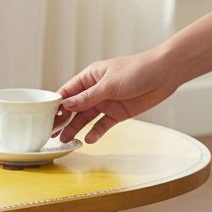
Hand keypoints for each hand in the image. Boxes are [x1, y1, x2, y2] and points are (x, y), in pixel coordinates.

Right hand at [54, 49, 180, 142]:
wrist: (166, 73)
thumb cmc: (138, 70)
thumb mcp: (108, 85)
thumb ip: (87, 98)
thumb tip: (66, 106)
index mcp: (90, 77)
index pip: (67, 92)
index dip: (56, 105)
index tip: (45, 117)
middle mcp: (95, 91)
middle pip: (74, 108)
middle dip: (62, 121)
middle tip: (51, 134)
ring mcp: (106, 103)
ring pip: (85, 118)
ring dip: (75, 129)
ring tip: (65, 141)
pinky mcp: (117, 113)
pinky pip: (102, 125)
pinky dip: (95, 133)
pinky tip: (88, 139)